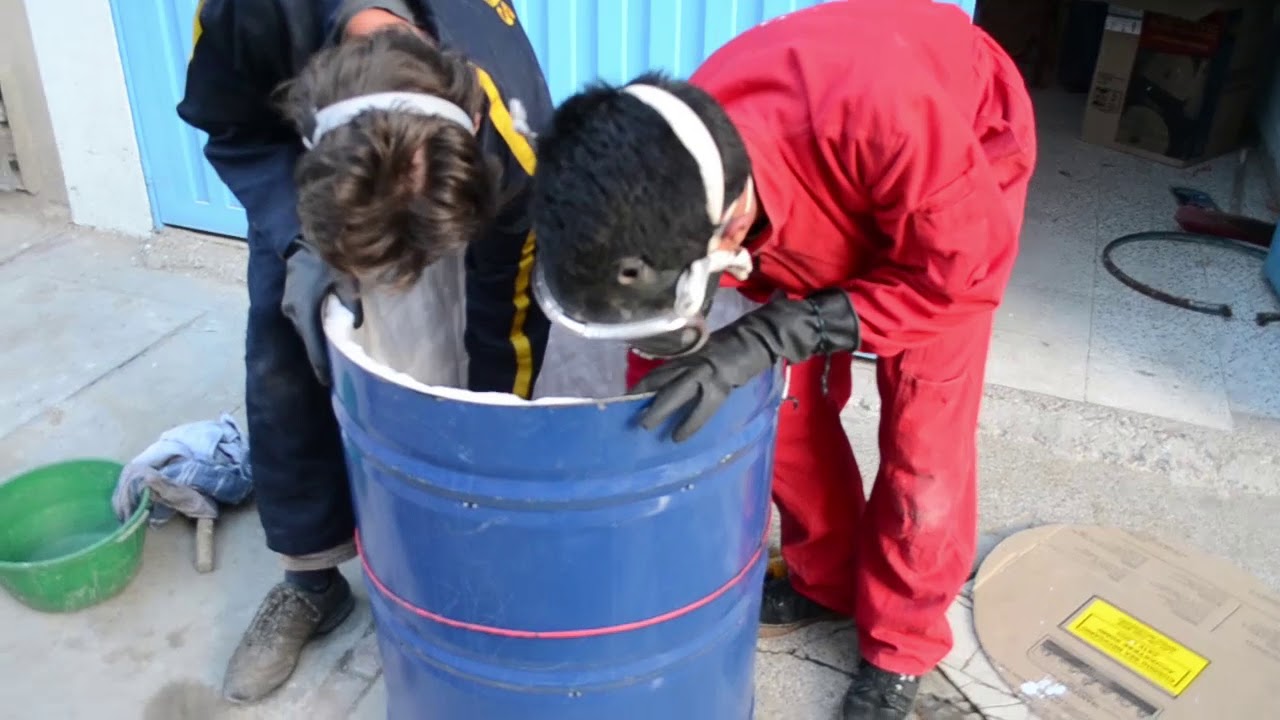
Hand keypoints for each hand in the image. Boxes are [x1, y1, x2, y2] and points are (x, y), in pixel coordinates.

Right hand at [281, 240, 362, 384]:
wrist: (301, 239)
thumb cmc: (325, 258)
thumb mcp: (346, 278)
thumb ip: (351, 302)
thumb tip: (355, 324)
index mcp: (304, 310)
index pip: (312, 346)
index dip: (321, 366)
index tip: (329, 383)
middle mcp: (292, 312)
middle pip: (308, 343)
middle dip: (321, 359)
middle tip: (337, 376)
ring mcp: (289, 307)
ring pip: (306, 333)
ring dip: (318, 345)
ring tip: (333, 361)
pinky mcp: (290, 302)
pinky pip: (304, 324)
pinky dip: (314, 333)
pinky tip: (327, 338)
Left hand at [630, 290, 859, 441]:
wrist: (762, 336)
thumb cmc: (738, 343)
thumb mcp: (709, 350)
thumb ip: (692, 363)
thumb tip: (674, 382)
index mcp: (691, 353)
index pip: (662, 368)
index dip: (644, 382)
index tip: (628, 394)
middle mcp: (694, 359)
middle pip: (663, 378)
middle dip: (644, 395)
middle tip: (627, 412)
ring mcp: (707, 370)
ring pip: (677, 392)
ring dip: (660, 410)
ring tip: (646, 427)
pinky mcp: (722, 382)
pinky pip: (702, 407)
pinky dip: (690, 422)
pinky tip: (679, 436)